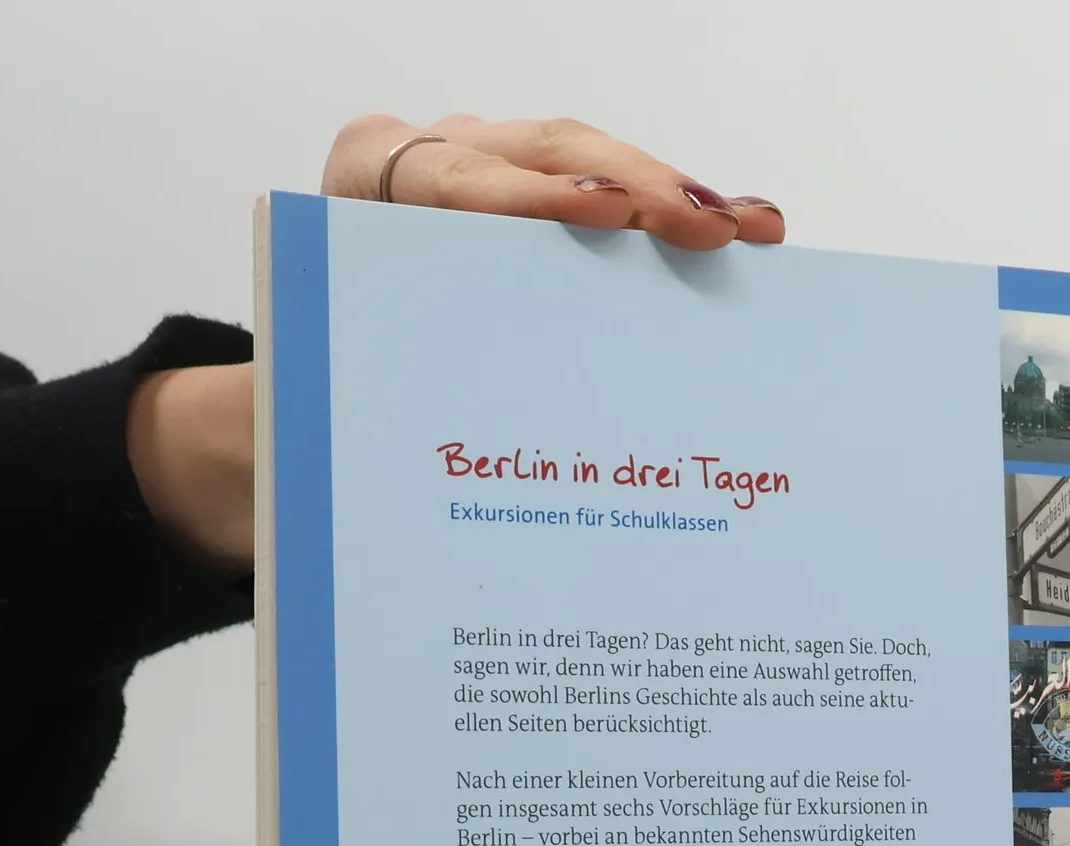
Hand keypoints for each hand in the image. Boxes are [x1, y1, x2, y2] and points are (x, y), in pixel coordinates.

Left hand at [132, 113, 782, 574]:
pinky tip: (744, 234)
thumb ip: (338, 402)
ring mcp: (493, 169)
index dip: (528, 200)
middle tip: (707, 228)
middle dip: (633, 188)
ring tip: (751, 231)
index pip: (450, 188)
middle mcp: (430, 161)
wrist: (319, 370)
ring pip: (591, 162)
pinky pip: (615, 192)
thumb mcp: (322, 396)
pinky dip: (675, 215)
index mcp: (360, 194)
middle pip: (541, 155)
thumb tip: (367, 466)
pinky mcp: (541, 196)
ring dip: (675, 197)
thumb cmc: (324, 394)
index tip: (598, 212)